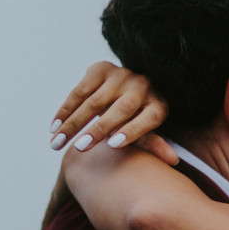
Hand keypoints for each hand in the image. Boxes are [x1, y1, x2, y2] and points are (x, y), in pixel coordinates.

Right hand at [48, 61, 177, 165]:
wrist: (124, 90)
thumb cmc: (136, 120)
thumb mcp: (146, 132)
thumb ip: (153, 145)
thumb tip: (173, 161)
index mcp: (158, 104)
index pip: (150, 117)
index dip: (133, 131)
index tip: (113, 145)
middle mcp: (143, 86)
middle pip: (122, 110)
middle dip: (98, 130)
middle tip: (79, 149)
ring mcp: (122, 74)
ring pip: (95, 101)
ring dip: (73, 122)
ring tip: (57, 142)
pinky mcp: (101, 68)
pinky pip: (79, 91)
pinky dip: (65, 109)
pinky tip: (54, 126)